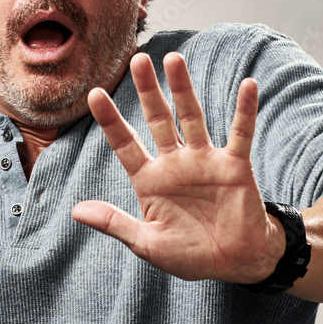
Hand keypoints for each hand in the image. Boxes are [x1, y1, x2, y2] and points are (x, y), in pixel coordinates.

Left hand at [71, 52, 284, 283]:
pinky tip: (246, 85)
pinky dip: (244, 110)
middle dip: (147, 91)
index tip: (94, 94)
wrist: (234, 264)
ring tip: (173, 59)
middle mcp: (175, 163)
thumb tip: (76, 211)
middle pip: (158, 119)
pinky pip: (240, 133)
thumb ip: (115, 223)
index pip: (125, 144)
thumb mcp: (146, 243)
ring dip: (183, 89)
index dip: (110, 120)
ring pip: (192, 117)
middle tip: (137, 59)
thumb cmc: (188, 254)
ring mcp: (205, 161)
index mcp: (150, 180)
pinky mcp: (234, 166)